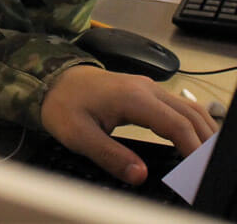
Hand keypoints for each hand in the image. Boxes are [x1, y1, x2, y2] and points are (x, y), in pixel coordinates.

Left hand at [40, 65, 216, 184]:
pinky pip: (178, 105)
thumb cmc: (61, 104)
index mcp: (133, 98)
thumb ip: (110, 155)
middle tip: (205, 171)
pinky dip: (191, 123)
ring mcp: (146, 86)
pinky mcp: (144, 90)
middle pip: (191, 116)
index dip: (193, 151)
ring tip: (204, 159)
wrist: (49, 79)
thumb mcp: (78, 135)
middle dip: (204, 144)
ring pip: (189, 108)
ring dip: (202, 132)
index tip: (197, 174)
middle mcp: (145, 88)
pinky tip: (192, 140)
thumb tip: (139, 174)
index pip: (178, 126)